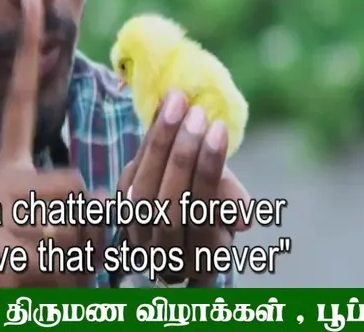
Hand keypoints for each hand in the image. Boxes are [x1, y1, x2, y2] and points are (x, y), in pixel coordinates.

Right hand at [0, 0, 101, 287]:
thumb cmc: (21, 282)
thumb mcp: (46, 233)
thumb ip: (71, 208)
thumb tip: (115, 205)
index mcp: (7, 171)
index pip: (21, 100)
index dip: (26, 49)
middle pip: (81, 186)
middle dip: (88, 232)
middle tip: (55, 258)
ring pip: (80, 221)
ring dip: (79, 259)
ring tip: (44, 275)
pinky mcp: (1, 242)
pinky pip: (65, 250)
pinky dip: (64, 278)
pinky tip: (34, 285)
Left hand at [117, 90, 251, 286]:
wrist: (178, 213)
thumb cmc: (212, 208)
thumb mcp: (228, 208)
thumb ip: (232, 203)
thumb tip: (244, 218)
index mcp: (202, 259)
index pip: (202, 218)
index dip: (208, 173)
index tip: (219, 130)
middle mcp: (165, 255)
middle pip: (168, 207)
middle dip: (182, 156)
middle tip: (196, 113)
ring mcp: (137, 238)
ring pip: (142, 193)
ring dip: (159, 145)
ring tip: (177, 104)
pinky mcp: (118, 212)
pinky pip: (127, 178)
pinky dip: (145, 145)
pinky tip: (160, 112)